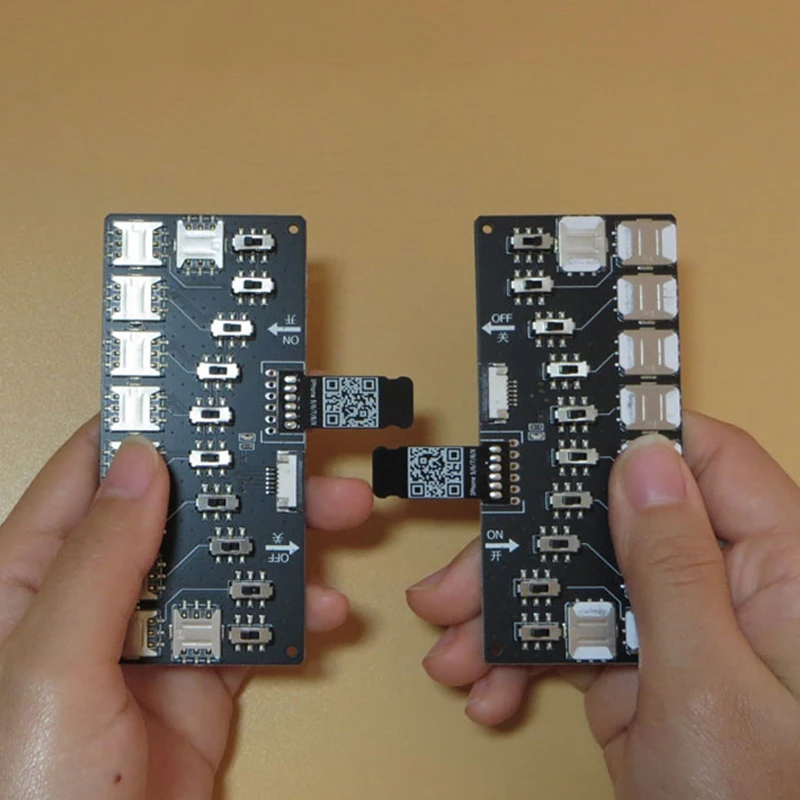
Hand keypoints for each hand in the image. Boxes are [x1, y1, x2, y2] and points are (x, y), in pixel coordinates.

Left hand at [0, 418, 372, 798]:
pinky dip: (298, 611)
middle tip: (306, 457)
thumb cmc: (28, 793)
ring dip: (287, 537)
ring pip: (231, 558)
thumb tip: (137, 463)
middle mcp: (99, 593)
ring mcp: (155, 634)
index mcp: (38, 574)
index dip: (154, 421)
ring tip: (343, 517)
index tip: (211, 387)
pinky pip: (257, 623)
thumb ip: (99, 561)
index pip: (98, 468)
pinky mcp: (201, 675)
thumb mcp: (55, 666)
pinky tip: (327, 608)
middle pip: (184, 507)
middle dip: (250, 477)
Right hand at [408, 411, 799, 797]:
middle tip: (452, 584)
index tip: (552, 441)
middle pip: (617, 524)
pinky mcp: (639, 669)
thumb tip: (643, 460)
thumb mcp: (707, 685)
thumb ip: (676, 567)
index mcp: (780, 570)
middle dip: (527, 552)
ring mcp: (676, 629)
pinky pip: (571, 638)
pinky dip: (523, 660)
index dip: (632, 441)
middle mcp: (727, 587)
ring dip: (507, 613)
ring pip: (581, 582)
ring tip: (450, 654)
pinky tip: (489, 690)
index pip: (707, 462)